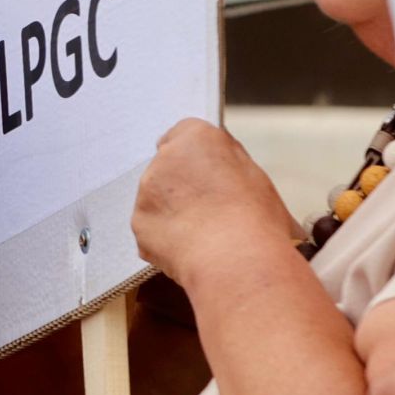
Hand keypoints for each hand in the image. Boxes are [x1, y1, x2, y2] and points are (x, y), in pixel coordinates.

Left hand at [132, 118, 300, 288]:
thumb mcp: (256, 177)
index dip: (198, 158)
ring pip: (157, 198)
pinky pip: (152, 228)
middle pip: (169, 168)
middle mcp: (164, 158)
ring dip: (173, 212)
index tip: (207, 173)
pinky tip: (191, 248)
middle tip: (211, 210)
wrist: (236, 259)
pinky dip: (167, 238)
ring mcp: (146, 191)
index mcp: (196, 138)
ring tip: (206, 235)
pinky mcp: (139, 222)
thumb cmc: (255, 221)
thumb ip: (227, 161)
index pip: (186, 135)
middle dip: (183, 186)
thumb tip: (219, 163)